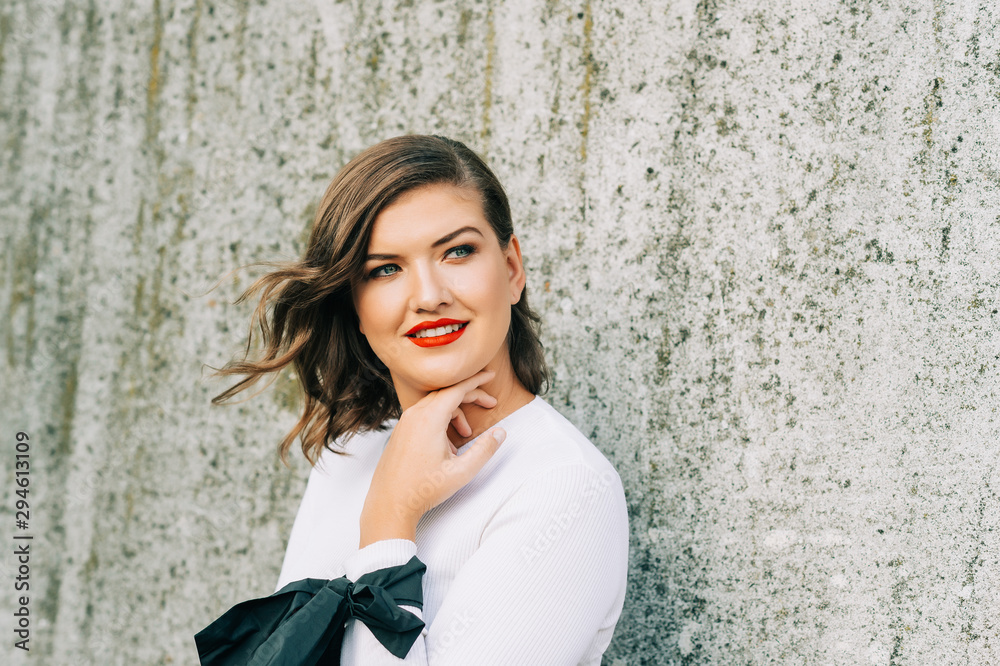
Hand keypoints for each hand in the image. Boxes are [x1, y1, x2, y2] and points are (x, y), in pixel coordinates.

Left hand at [359, 370, 506, 547]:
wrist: (390, 504)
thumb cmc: (423, 489)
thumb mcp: (462, 472)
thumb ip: (485, 449)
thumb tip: (500, 433)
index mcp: (429, 418)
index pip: (457, 389)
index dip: (476, 380)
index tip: (490, 374)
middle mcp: (414, 415)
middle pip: (447, 394)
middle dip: (470, 396)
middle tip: (490, 404)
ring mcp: (404, 422)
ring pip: (436, 405)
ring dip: (456, 413)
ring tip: (466, 436)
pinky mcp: (400, 432)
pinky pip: (424, 415)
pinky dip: (441, 421)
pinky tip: (448, 444)